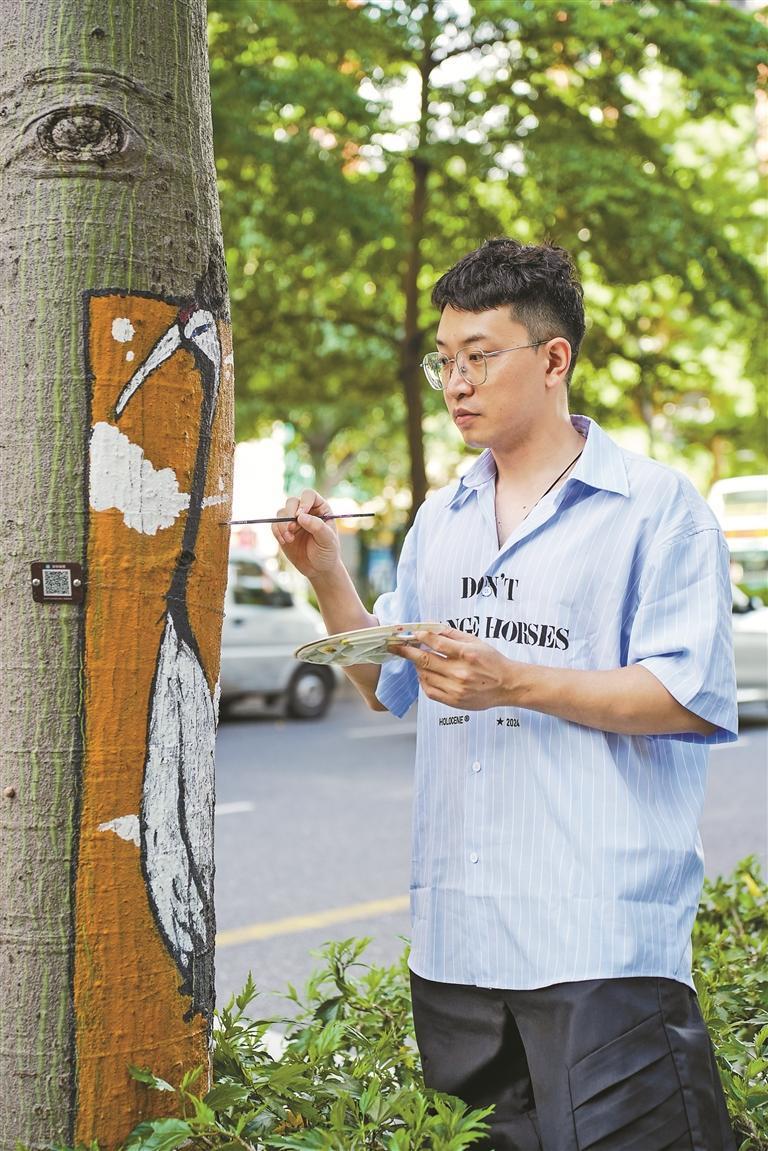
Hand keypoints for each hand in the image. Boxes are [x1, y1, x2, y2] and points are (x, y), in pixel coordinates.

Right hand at [271, 489, 342, 579]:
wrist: (318, 569)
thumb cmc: (327, 552)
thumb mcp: (327, 540)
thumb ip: (317, 527)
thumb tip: (301, 516)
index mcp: (320, 509)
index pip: (309, 495)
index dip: (304, 502)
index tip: (301, 515)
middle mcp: (306, 511)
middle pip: (292, 501)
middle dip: (290, 514)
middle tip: (292, 528)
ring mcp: (293, 521)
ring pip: (281, 512)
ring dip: (282, 524)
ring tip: (289, 538)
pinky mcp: (284, 531)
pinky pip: (274, 525)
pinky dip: (277, 532)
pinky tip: (285, 541)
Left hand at [391, 627, 520, 710]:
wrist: (507, 685)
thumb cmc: (492, 661)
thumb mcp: (475, 641)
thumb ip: (452, 634)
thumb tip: (431, 626)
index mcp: (466, 654)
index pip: (436, 643)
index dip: (420, 637)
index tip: (410, 634)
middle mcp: (460, 672)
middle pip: (425, 660)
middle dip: (406, 652)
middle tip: (394, 646)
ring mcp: (456, 689)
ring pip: (424, 676)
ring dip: (416, 666)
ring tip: (416, 659)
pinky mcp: (454, 701)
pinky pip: (429, 691)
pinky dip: (423, 681)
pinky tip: (424, 674)